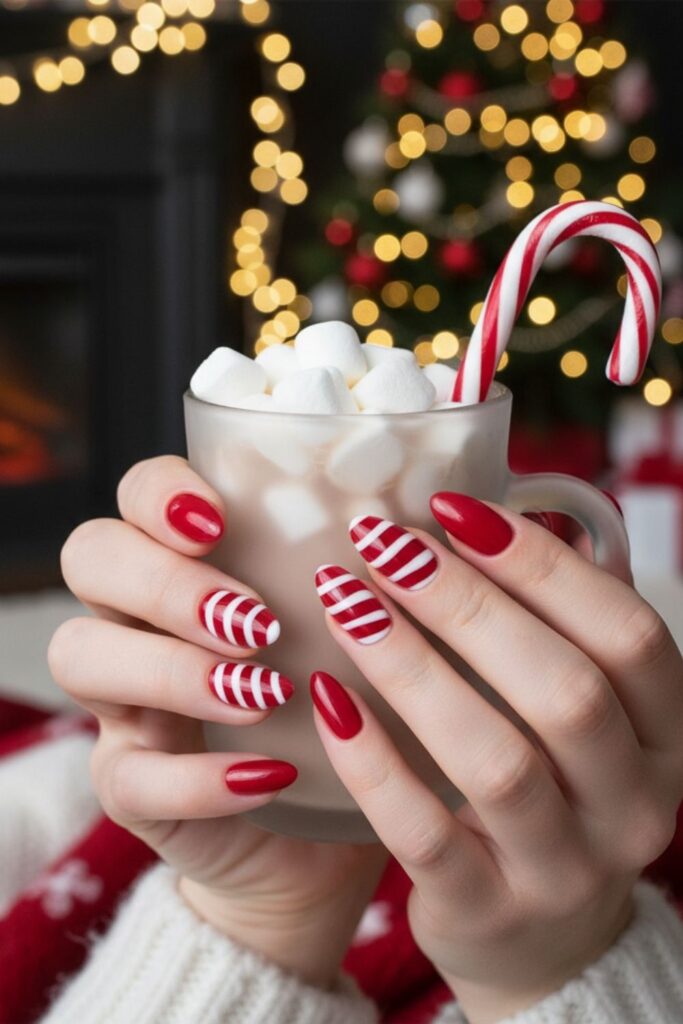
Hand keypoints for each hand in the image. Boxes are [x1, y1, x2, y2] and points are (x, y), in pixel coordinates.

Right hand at [49, 456, 385, 987]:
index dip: (160, 494)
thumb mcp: (362, 636)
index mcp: (191, 562)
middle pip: (92, 557)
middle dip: (166, 580)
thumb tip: (458, 508)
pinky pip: (127, 776)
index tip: (221, 517)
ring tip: (263, 693)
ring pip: (82, 655)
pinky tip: (269, 778)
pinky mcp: (131, 787)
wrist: (321, 844)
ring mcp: (124, 703)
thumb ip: (376, 573)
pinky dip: (199, 776)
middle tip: (255, 620)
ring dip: (173, 668)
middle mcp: (140, 620)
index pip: (136, 494)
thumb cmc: (348, 714)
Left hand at [311, 494, 682, 1022]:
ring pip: (496, 759)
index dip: (544, 563)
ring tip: (344, 599)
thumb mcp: (579, 718)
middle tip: (383, 543)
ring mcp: (565, 869)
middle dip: (468, 604)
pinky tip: (325, 695)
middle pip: (567, 691)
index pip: (629, 633)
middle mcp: (634, 804)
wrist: (540, 942)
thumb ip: (549, 629)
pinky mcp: (488, 910)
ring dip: (413, 666)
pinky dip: (373, 759)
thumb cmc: (549, 790)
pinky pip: (424, 832)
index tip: (453, 508)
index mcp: (666, 736)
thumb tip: (477, 516)